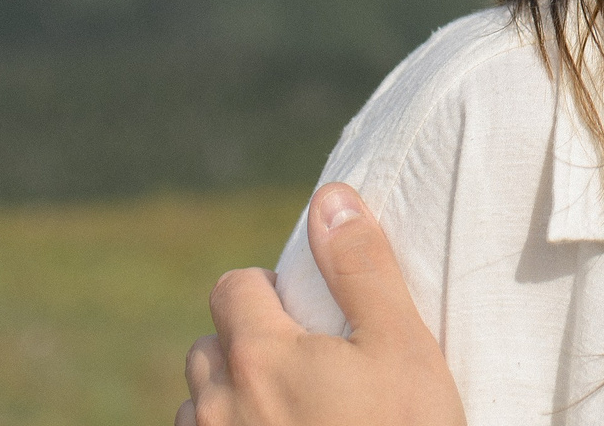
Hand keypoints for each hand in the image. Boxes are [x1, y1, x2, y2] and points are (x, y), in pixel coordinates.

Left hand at [177, 183, 465, 425]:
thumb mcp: (401, 348)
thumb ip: (362, 269)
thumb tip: (330, 199)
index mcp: (258, 355)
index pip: (232, 287)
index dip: (269, 290)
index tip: (309, 315)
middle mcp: (219, 407)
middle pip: (209, 347)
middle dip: (247, 344)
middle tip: (308, 368)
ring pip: (201, 408)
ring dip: (233, 401)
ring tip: (295, 416)